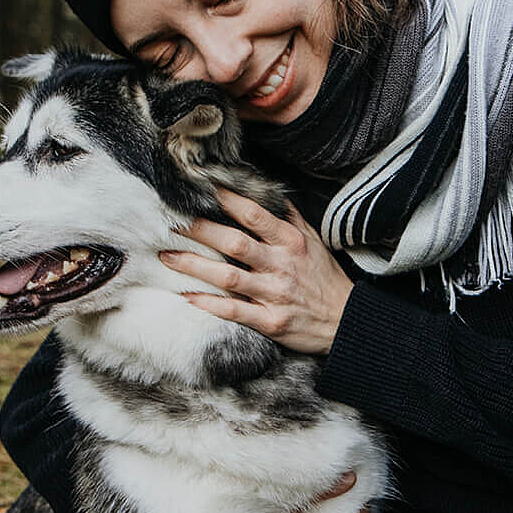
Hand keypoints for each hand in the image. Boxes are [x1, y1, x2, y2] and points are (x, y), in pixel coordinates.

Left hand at [161, 188, 352, 354]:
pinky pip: (234, 311)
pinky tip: (186, 296)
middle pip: (234, 242)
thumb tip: (265, 191)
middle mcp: (281, 265)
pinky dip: (208, 304)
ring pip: (228, 277)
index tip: (199, 190)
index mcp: (290, 241)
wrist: (347, 321)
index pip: (253, 214)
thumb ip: (287, 217)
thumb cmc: (325, 278)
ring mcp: (275, 294)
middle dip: (199, 231)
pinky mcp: (271, 322)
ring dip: (194, 265)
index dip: (225, 200)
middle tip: (169, 222)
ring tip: (166, 256)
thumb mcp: (312, 241)